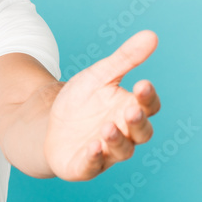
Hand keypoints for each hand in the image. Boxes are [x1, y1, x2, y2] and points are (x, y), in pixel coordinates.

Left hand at [44, 30, 160, 180]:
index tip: (142, 84)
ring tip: (107, 127)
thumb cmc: (82, 101)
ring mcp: (107, 152)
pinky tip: (92, 147)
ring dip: (116, 139)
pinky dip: (94, 158)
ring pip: (121, 150)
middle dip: (137, 122)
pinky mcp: (85, 165)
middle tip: (131, 110)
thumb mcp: (99, 75)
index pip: (149, 105)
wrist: (50, 124)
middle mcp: (125, 133)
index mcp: (130, 109)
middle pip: (141, 132)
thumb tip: (151, 35)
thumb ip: (125, 59)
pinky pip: (93, 165)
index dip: (147, 97)